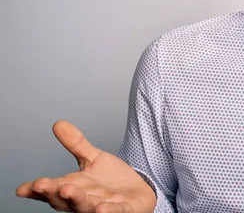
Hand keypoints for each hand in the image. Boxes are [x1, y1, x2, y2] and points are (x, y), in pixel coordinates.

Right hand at [16, 120, 156, 211]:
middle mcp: (83, 201)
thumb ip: (76, 144)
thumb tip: (58, 124)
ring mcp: (101, 207)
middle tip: (41, 184)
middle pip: (64, 199)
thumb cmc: (110, 180)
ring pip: (85, 207)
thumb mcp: (93, 158)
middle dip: (53, 192)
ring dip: (76, 200)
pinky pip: (115, 212)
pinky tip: (102, 209)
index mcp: (73, 188)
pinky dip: (109, 211)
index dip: (37, 190)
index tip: (23, 188)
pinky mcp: (123, 210)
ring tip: (67, 190)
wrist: (138, 192)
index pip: (52, 190)